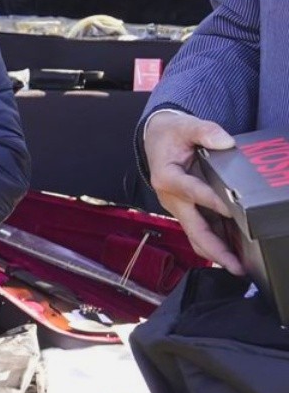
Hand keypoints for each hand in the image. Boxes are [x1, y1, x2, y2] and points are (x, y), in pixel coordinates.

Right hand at [144, 110, 243, 272]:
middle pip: (193, 228)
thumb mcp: (185, 126)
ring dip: (216, 252)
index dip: (212, 201)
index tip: (232, 210)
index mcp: (166, 177)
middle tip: (234, 264)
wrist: (156, 139)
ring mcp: (178, 207)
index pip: (191, 191)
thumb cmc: (169, 134)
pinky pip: (201, 230)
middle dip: (215, 248)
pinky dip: (216, 243)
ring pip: (196, 235)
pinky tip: (234, 252)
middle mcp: (170, 197)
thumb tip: (225, 142)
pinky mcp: (186, 211)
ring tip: (237, 266)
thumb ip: (205, 131)